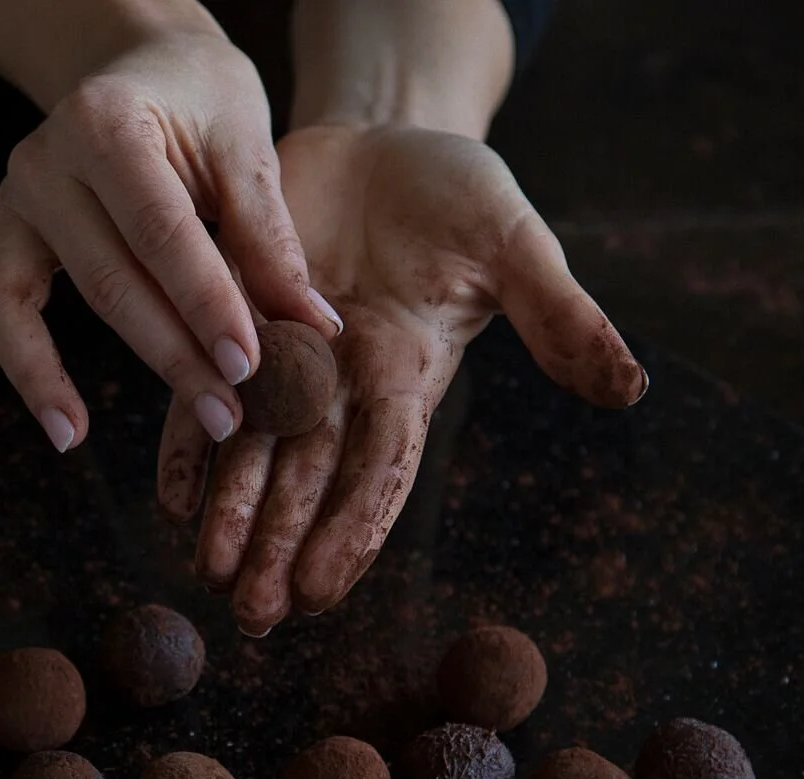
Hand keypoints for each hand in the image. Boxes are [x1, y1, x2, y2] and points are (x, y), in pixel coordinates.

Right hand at [0, 26, 341, 453]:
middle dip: (165, 355)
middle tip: (221, 415)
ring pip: (20, 301)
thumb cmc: (197, 95)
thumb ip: (268, 237)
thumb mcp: (244, 143)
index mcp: (106, 126)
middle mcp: (42, 163)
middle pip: (104, 281)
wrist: (136, 57)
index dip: (207, 303)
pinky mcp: (0, 229)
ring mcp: (11, 200)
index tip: (248, 363)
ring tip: (69, 435)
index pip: (161, 234)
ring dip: (45, 376)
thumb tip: (309, 326)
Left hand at [164, 123, 645, 634]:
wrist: (381, 139)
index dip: (349, 531)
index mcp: (406, 377)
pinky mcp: (236, 327)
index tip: (318, 592)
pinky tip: (173, 502)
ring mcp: (286, 361)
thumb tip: (630, 387)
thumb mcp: (514, 242)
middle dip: (276, 546)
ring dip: (231, 516)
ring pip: (254, 452)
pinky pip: (207, 396)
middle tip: (248, 614)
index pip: (379, 471)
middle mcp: (342, 386)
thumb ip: (560, 317)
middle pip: (307, 479)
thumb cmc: (456, 193)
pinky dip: (189, 446)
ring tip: (206, 577)